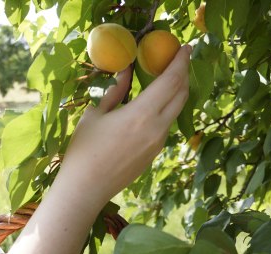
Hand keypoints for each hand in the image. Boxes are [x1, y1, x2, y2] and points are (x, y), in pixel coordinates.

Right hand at [56, 45, 191, 209]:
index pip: (171, 81)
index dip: (181, 62)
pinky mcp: (154, 154)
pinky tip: (153, 106)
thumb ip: (115, 91)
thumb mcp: (95, 115)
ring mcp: (158, 143)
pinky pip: (166, 126)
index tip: (185, 48)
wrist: (86, 188)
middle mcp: (157, 128)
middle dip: (183, 74)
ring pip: (175, 111)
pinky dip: (165, 110)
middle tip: (178, 61)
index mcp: (141, 114)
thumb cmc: (84, 150)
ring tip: (165, 81)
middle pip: (181, 95)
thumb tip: (127, 72)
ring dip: (175, 93)